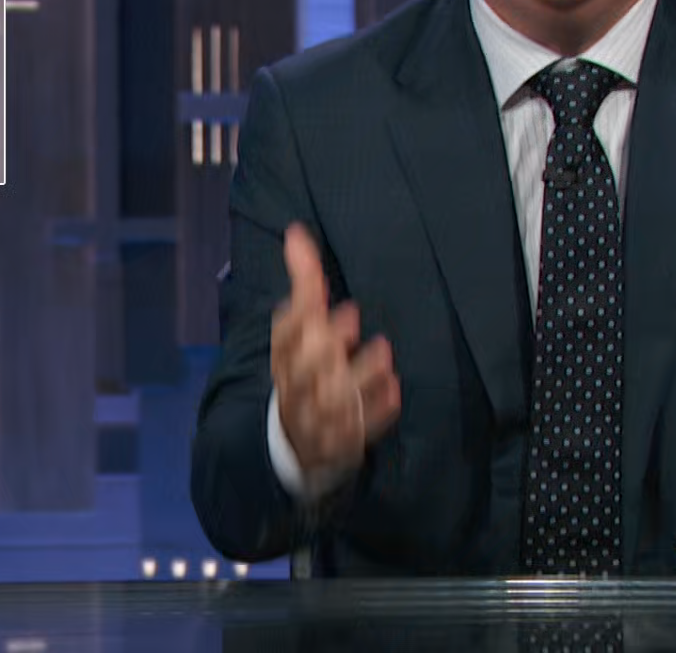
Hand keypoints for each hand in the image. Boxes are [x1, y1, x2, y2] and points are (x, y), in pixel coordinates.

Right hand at [270, 223, 400, 474]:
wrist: (298, 444)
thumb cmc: (306, 371)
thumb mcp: (300, 329)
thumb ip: (303, 282)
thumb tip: (296, 231)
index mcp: (285, 361)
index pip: (282, 340)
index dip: (297, 322)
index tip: (318, 303)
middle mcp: (297, 389)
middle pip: (304, 370)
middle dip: (325, 345)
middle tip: (351, 316)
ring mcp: (318, 420)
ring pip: (333, 401)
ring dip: (358, 376)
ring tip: (383, 352)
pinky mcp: (342, 442)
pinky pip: (358, 430)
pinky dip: (375, 411)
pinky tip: (393, 391)